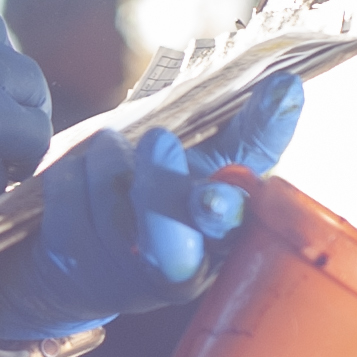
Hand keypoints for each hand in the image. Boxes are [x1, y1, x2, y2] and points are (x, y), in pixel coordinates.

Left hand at [0, 76, 303, 346]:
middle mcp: (179, 267)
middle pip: (172, 241)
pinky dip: (69, 171)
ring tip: (109, 151)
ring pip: (111, 192)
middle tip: (158, 140)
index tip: (243, 154)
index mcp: (221, 239)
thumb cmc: (150, 198)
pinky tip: (77, 179)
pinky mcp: (69, 265)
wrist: (67, 264)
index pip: (244, 214)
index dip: (241, 191)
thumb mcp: (201, 166)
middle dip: (162, 185)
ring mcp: (119, 272)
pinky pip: (67, 194)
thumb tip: (290, 85)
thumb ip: (246, 135)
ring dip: (106, 154)